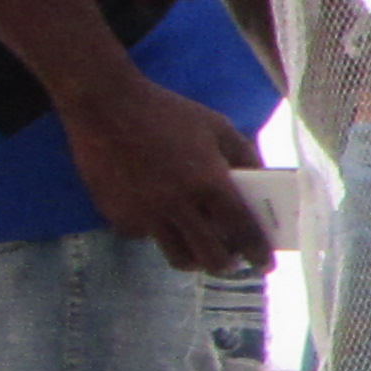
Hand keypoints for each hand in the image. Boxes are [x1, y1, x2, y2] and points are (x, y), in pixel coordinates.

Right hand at [60, 78, 272, 274]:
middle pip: (210, 256)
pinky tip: (160, 220)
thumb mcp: (216, 126)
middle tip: (231, 259)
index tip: (266, 265)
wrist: (104, 105)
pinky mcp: (117, 214)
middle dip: (226, 264)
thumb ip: (244, 154)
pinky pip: (144, 238)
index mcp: (209, 183)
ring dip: (194, 258)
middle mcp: (178, 205)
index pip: (242, 230)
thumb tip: (263, 180)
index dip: (258, 253)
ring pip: (177, 257)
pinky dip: (157, 235)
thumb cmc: (166, 112)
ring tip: (199, 250)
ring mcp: (145, 214)